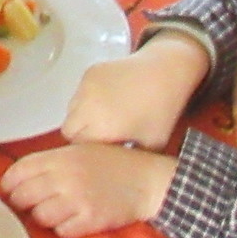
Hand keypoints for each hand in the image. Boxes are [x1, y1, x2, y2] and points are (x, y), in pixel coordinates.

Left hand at [2, 144, 177, 237]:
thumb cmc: (113, 164)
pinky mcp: (89, 221)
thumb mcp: (81, 150)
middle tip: (30, 204)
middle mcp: (65, 178)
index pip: (19, 170)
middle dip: (23, 202)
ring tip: (56, 211)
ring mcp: (77, 200)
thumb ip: (52, 161)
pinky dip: (63, 229)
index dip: (9, 182)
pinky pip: (61, 231)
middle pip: (24, 196)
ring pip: (40, 217)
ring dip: (43, 217)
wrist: (147, 182)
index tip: (9, 189)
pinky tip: (72, 220)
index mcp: (61, 157)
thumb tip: (21, 177)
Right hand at [61, 31, 211, 149]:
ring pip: (71, 110)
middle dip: (81, 134)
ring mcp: (86, 87)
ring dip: (82, 116)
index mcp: (102, 127)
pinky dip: (88, 100)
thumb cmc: (161, 110)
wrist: (166, 71)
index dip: (89, 151)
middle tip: (102, 135)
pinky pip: (79, 93)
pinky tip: (109, 100)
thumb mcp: (149, 145)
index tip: (103, 150)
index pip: (78, 147)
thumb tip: (112, 166)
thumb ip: (126, 159)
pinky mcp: (89, 73)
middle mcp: (87, 106)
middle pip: (69, 129)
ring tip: (106, 116)